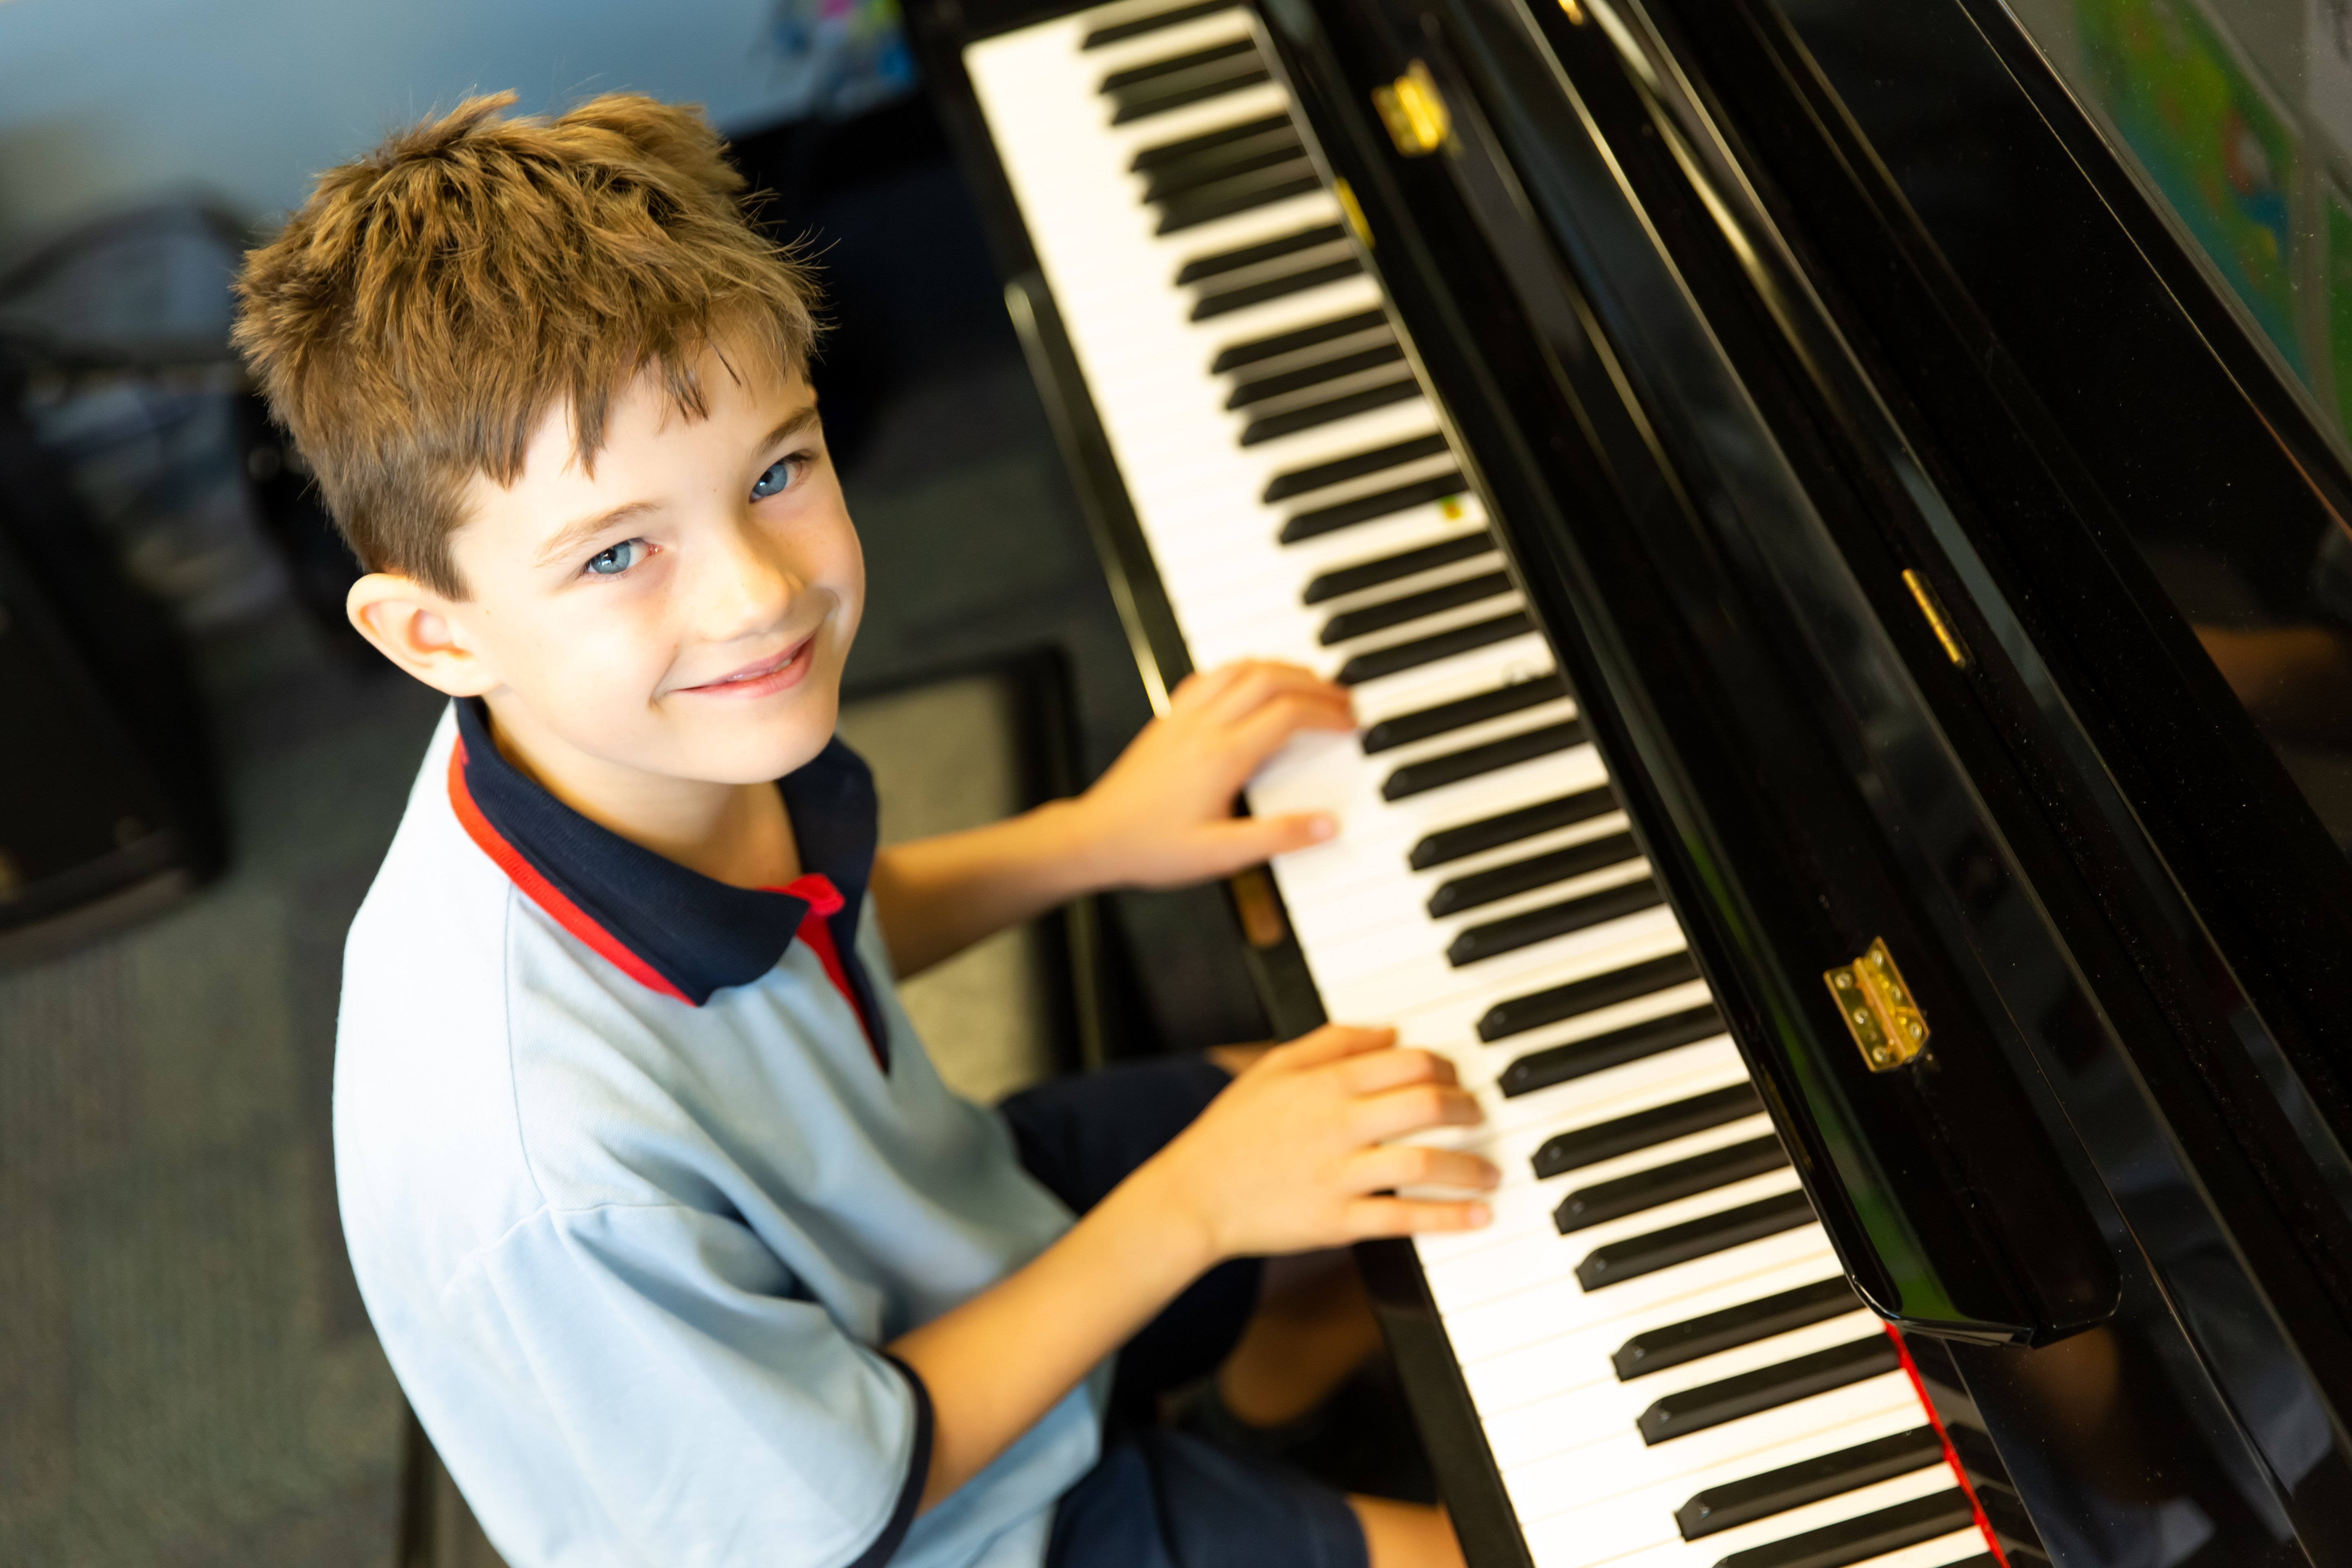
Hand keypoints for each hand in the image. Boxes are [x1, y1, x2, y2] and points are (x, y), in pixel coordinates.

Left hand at [1069, 660, 1353, 887]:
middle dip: (1313, 682)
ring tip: (1307, 683)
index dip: (1326, 714)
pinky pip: (1208, 676)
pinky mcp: (1167, 721)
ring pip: (1238, 668)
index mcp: (1222, 756)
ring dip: (1279, 668)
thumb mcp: (1221, 856)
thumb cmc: (1151, 848)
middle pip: (1269, 678)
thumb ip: (1278, 838)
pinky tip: (1251, 681)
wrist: (1094, 839)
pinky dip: (1240, 669)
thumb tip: (1328, 825)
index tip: (1350, 724)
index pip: (1288, 714)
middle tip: (1341, 698)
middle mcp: (1203, 727)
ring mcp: (1182, 719)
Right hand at [1135, 1026, 1497, 1264]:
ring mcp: (1338, 1174)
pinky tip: (1478, 1216)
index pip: (1407, 1062)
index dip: (1445, 1068)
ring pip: (1422, 1164)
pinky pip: (1402, 1219)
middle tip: (1480, 1117)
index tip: (1456, 1080)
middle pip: (1426, 1105)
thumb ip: (1333, 1041)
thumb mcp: (1273, 1068)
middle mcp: (1337, 1124)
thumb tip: (1390, 1030)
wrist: (1193, 1196)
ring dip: (1470, 1166)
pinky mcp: (1337, 1221)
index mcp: (1324, 1083)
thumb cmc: (1232, 1130)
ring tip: (1491, 1172)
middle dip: (1467, 1109)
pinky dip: (1447, 1218)